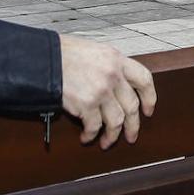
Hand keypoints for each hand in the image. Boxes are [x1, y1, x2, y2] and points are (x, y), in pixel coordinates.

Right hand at [59, 34, 156, 148]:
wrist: (44, 58)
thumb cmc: (64, 54)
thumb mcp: (95, 52)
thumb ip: (110, 66)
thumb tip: (119, 86)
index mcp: (116, 59)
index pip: (144, 79)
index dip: (149, 97)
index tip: (148, 110)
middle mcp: (113, 75)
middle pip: (132, 106)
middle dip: (133, 125)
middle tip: (131, 136)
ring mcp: (101, 90)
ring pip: (117, 121)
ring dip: (112, 136)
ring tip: (106, 142)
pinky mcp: (87, 104)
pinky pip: (95, 126)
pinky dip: (91, 135)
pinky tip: (87, 137)